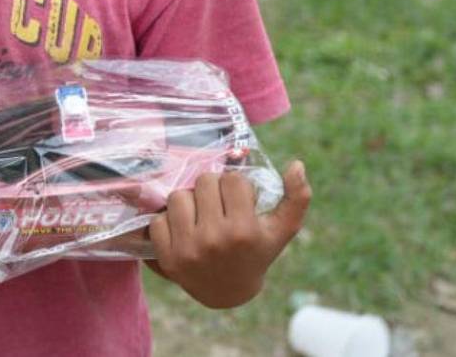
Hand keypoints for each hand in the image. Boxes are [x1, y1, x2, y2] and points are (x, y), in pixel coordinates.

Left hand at [146, 161, 310, 308]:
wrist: (229, 291)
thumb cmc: (256, 252)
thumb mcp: (281, 230)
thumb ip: (297, 198)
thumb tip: (297, 164)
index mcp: (244, 230)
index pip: (232, 179)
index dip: (236, 185)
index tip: (238, 200)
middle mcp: (214, 239)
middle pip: (203, 182)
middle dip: (211, 189)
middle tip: (217, 204)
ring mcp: (188, 249)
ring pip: (178, 196)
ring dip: (188, 201)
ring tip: (199, 214)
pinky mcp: (167, 257)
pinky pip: (158, 220)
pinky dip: (168, 221)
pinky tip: (183, 229)